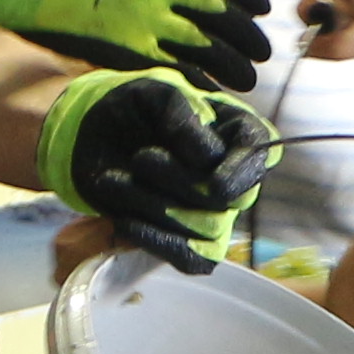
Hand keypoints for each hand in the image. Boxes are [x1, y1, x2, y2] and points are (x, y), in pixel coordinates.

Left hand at [39, 72, 278, 272]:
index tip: (212, 178)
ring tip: (116, 180)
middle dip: (182, 181)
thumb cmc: (135, 107)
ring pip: (208, 228)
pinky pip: (192, 259)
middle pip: (230, 197)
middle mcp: (233, 175)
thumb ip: (183, 115)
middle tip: (141, 158)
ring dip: (157, 206)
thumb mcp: (154, 94)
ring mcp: (214, 211)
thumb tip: (207, 156)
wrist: (95, 135)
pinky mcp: (188, 240)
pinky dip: (158, 242)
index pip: (258, 154)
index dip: (240, 170)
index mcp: (238, 132)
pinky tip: (125, 221)